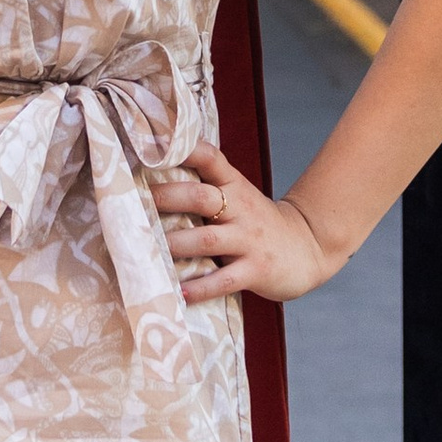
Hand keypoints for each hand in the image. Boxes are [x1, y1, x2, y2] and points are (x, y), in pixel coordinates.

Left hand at [151, 139, 347, 305]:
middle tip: (134, 203)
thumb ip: (206, 185)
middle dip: (167, 199)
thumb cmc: (258, 222)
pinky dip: (200, 287)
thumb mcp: (238, 195)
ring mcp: (249, 240)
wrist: (308, 248)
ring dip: (175, 244)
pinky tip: (180, 292)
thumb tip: (154, 176)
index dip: (184, 150)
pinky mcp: (255, 270)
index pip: (210, 158)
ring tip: (147, 249)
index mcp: (234, 185)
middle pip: (201, 197)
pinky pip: (224, 280)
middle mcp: (241, 208)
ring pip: (207, 240)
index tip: (154, 149)